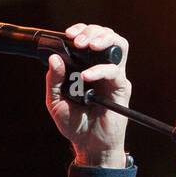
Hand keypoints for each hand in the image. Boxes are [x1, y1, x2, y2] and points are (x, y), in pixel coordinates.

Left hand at [45, 24, 130, 166]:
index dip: (82, 30)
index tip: (69, 34)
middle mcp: (102, 68)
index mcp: (87, 66)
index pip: (90, 38)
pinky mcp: (121, 88)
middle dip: (92, 31)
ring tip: (88, 46)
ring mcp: (114, 77)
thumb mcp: (55, 101)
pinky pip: (115, 72)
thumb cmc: (74, 124)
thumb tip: (54, 58)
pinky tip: (87, 76)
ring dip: (103, 39)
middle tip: (78, 40)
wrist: (88, 146)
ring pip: (119, 46)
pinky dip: (100, 70)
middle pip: (106, 35)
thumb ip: (54, 80)